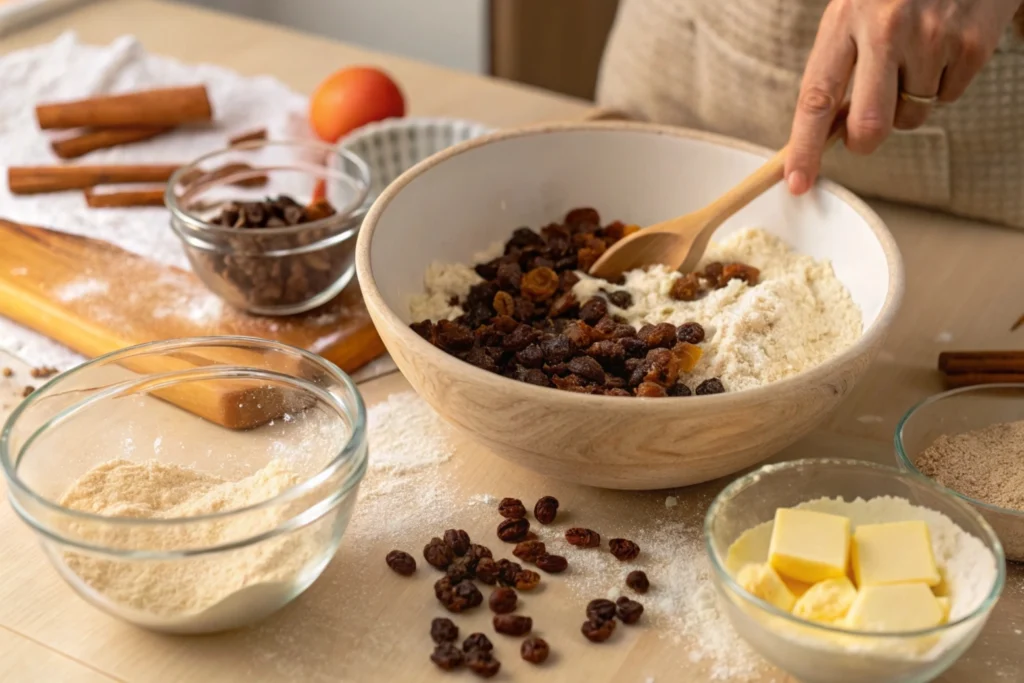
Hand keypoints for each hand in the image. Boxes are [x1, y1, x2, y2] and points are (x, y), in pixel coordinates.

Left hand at [785, 0, 1021, 194]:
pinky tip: (943, 47)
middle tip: (864, 132)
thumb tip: (829, 131)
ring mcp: (932, 37)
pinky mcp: (971, 45)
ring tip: (915, 57)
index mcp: (845, 20)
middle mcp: (886, 29)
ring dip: (909, 103)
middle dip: (865, 141)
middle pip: (869, 125)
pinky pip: (948, 97)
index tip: (797, 182)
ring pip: (911, 116)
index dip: (804, 148)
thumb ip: (839, 66)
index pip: (816, 98)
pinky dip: (943, 84)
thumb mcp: (855, 11)